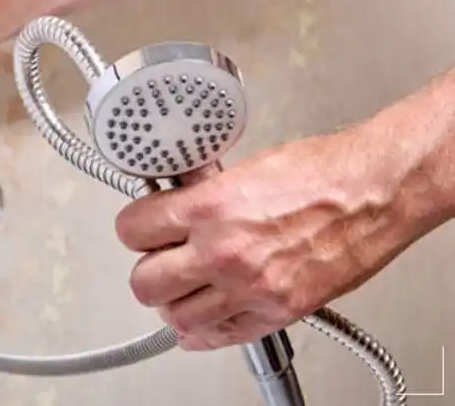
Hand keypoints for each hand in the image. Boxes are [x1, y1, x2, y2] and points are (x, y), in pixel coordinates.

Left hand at [114, 125, 442, 350]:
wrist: (374, 193)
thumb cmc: (321, 173)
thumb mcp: (243, 170)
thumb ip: (202, 195)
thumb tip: (176, 201)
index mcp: (209, 208)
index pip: (132, 230)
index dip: (134, 228)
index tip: (141, 229)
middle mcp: (223, 252)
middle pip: (144, 282)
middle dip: (148, 269)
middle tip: (160, 259)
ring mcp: (248, 287)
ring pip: (175, 317)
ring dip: (173, 303)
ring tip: (184, 287)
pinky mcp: (275, 311)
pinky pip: (218, 337)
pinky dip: (203, 332)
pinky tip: (203, 318)